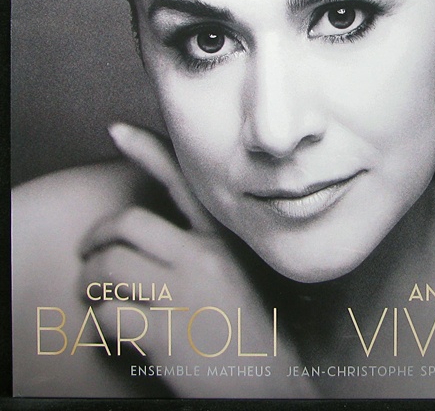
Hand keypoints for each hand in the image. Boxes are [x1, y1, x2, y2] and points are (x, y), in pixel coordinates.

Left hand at [78, 123, 315, 396]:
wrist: (268, 383)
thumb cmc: (249, 328)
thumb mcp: (236, 274)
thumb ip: (203, 250)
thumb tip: (152, 242)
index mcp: (222, 240)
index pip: (183, 183)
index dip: (148, 151)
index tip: (119, 130)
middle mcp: (204, 259)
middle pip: (129, 224)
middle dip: (96, 236)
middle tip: (88, 250)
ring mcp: (184, 295)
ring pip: (111, 266)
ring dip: (89, 279)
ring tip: (92, 291)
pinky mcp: (167, 335)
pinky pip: (109, 313)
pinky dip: (99, 319)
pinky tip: (111, 326)